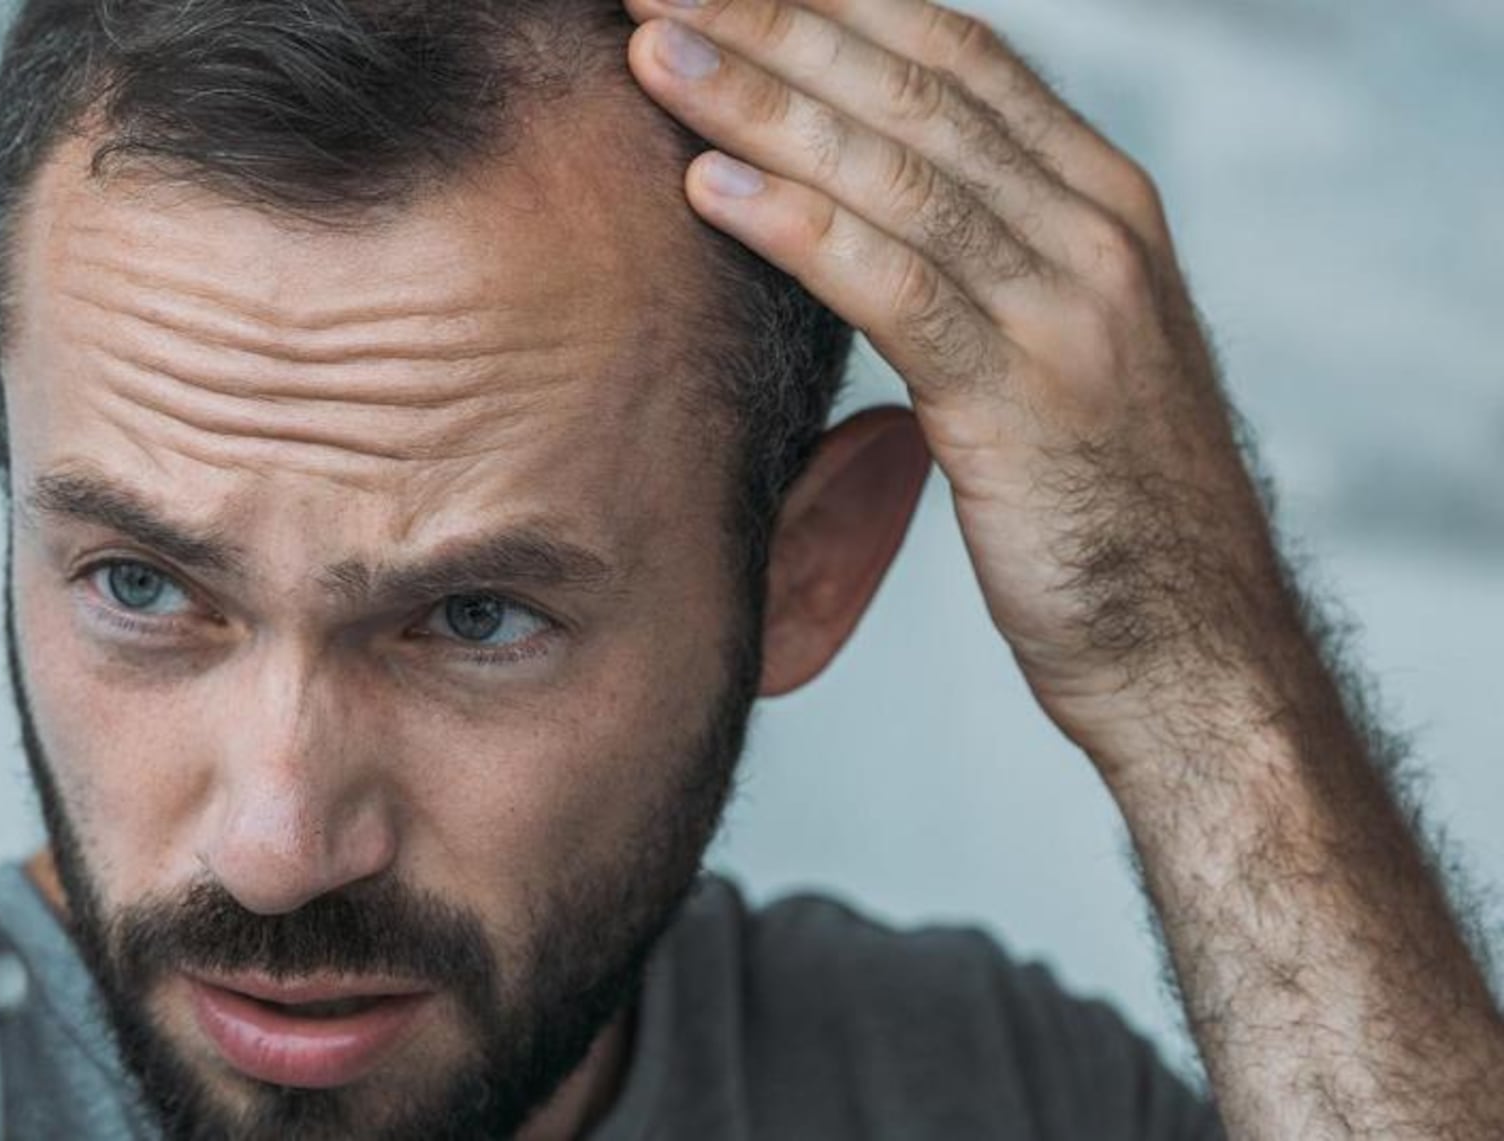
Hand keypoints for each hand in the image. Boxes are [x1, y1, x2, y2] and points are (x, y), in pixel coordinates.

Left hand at [623, 0, 1301, 770]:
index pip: (954, 51)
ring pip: (895, 171)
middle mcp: (1096, 228)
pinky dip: (796, 228)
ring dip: (760, 103)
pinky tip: (706, 189)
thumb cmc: (1098, 505)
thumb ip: (976, 255)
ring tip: (651, 53)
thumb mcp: (1049, 345)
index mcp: (1100, 199)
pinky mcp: (1026, 402)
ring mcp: (1070, 309)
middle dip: (775, 22)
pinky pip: (896, 288)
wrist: (1193, 650)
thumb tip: (857, 192)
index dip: (830, 1)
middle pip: (912, 86)